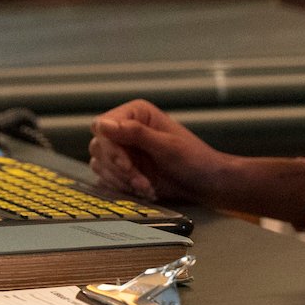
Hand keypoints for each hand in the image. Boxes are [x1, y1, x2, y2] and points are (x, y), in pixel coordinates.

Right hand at [86, 100, 229, 203]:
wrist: (205, 184)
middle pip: (99, 147)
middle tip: (141, 181)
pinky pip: (106, 179)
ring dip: (122, 181)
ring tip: (147, 187)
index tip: (126, 165)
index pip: (102, 126)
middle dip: (119, 169)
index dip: (110, 147)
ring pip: (100, 165)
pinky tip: (143, 190)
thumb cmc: (193, 160)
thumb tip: (103, 124)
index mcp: (135, 114)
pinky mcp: (122, 170)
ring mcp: (123, 150)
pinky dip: (122, 188)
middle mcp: (125, 129)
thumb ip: (135, 133)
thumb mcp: (166, 146)